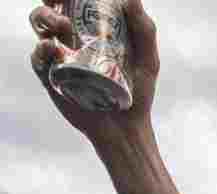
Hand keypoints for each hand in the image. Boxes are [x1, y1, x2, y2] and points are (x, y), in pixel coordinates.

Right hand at [29, 0, 159, 146]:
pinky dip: (41, 50)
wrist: (127, 127)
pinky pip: (38, 59)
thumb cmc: (138, 91)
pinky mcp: (51, 77)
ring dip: (45, 19)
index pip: (73, 4)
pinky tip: (52, 48)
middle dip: (51, 0)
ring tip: (62, 27)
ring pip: (40, 28)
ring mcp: (59, 58)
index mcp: (91, 31)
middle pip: (50, 10)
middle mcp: (71, 40)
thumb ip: (144, 30)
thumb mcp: (147, 60)